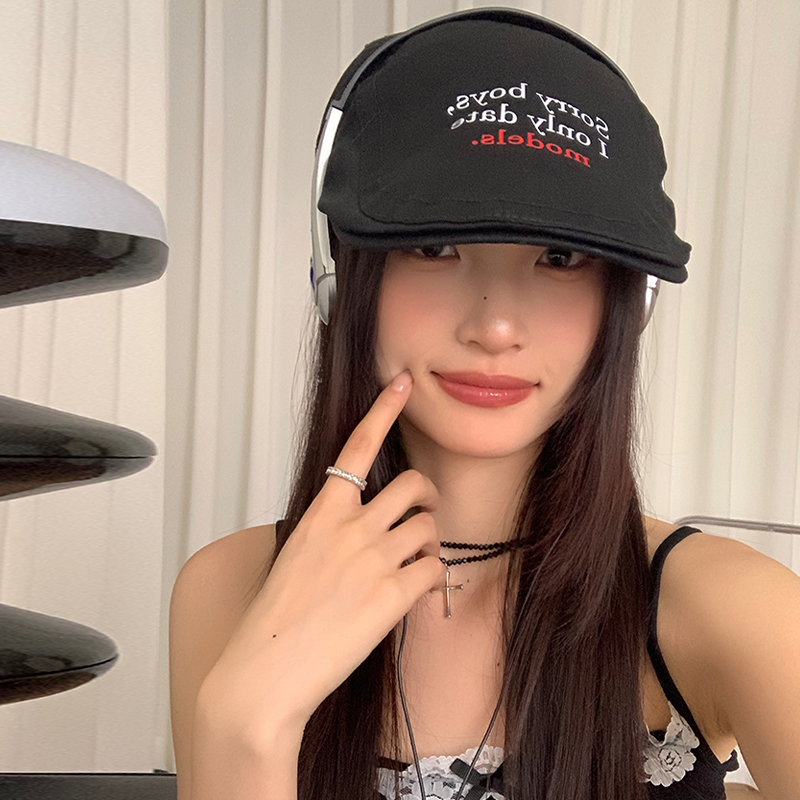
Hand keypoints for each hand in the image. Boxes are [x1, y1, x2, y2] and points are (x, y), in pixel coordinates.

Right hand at [199, 369, 444, 745]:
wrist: (264, 675)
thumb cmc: (273, 621)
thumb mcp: (294, 557)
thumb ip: (330, 533)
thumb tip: (361, 528)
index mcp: (320, 513)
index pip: (357, 446)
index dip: (384, 410)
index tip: (403, 384)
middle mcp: (350, 528)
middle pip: (414, 486)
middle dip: (428, 496)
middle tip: (425, 512)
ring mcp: (373, 559)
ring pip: (429, 528)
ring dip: (428, 543)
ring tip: (413, 564)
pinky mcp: (392, 595)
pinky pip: (434, 569)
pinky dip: (432, 579)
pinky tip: (416, 594)